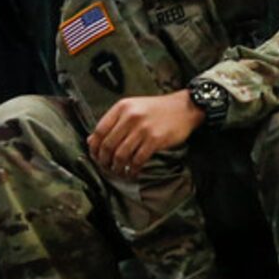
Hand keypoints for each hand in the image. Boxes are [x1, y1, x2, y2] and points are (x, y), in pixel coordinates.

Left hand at [89, 91, 203, 176]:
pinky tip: (133, 171)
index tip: (96, 156)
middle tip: (107, 167)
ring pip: (121, 155)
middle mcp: (131, 116)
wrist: (186, 107)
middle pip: (108, 145)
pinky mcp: (155, 139)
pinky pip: (137, 160)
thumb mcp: (133, 108)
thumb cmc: (158, 109)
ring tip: (119, 171)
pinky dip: (132, 169)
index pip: (99, 131)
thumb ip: (113, 122)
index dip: (94, 148)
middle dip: (104, 161)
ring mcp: (143, 128)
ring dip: (117, 168)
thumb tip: (92, 141)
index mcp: (123, 107)